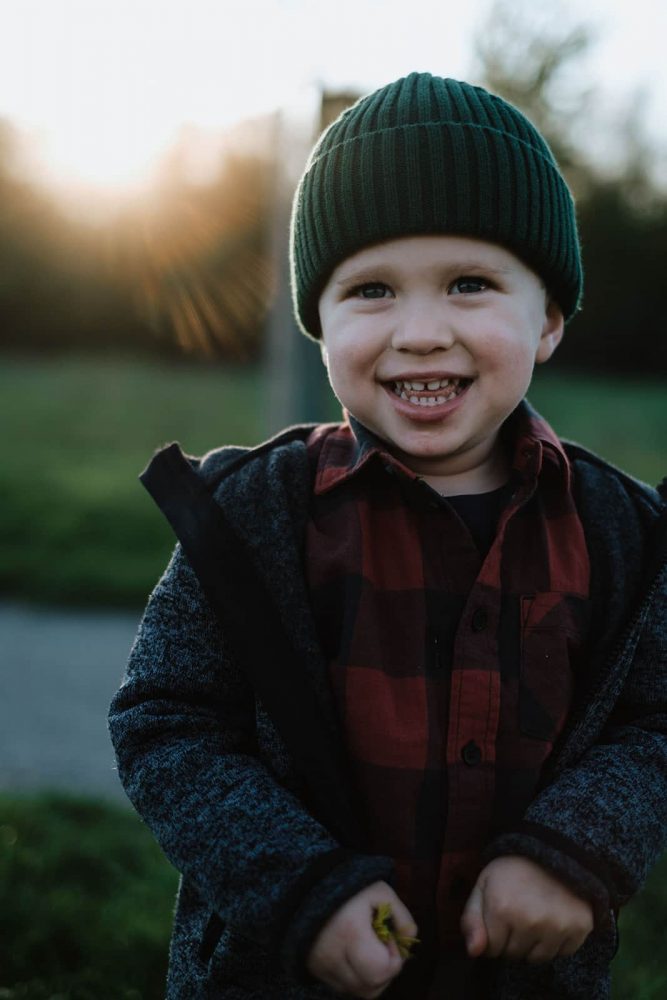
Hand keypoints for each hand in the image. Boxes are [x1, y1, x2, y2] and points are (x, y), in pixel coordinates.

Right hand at [306, 881, 417, 997]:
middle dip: (386, 972)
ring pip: (358, 992)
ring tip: (370, 951)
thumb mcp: (381, 892)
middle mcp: (332, 956)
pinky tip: (356, 956)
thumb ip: (402, 917)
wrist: (313, 886)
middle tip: (383, 947)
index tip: (388, 937)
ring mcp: (321, 966)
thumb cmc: (352, 889)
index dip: (393, 958)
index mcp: (350, 933)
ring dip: (372, 978)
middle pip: (371, 988)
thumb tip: (409, 941)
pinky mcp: (314, 970)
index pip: (380, 970)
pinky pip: (344, 987)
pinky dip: (356, 977)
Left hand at [461, 856, 593, 963]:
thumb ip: (471, 919)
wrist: (552, 848)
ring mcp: (557, 926)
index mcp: (502, 908)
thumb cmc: (512, 870)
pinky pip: (563, 953)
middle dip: (512, 940)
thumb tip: (474, 952)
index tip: (500, 916)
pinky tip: (553, 919)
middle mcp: (530, 921)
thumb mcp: (483, 885)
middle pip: (515, 955)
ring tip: (535, 917)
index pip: (491, 950)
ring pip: (538, 959)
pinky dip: (557, 942)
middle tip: (518, 913)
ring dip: (534, 944)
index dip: (493, 935)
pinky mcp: (580, 927)